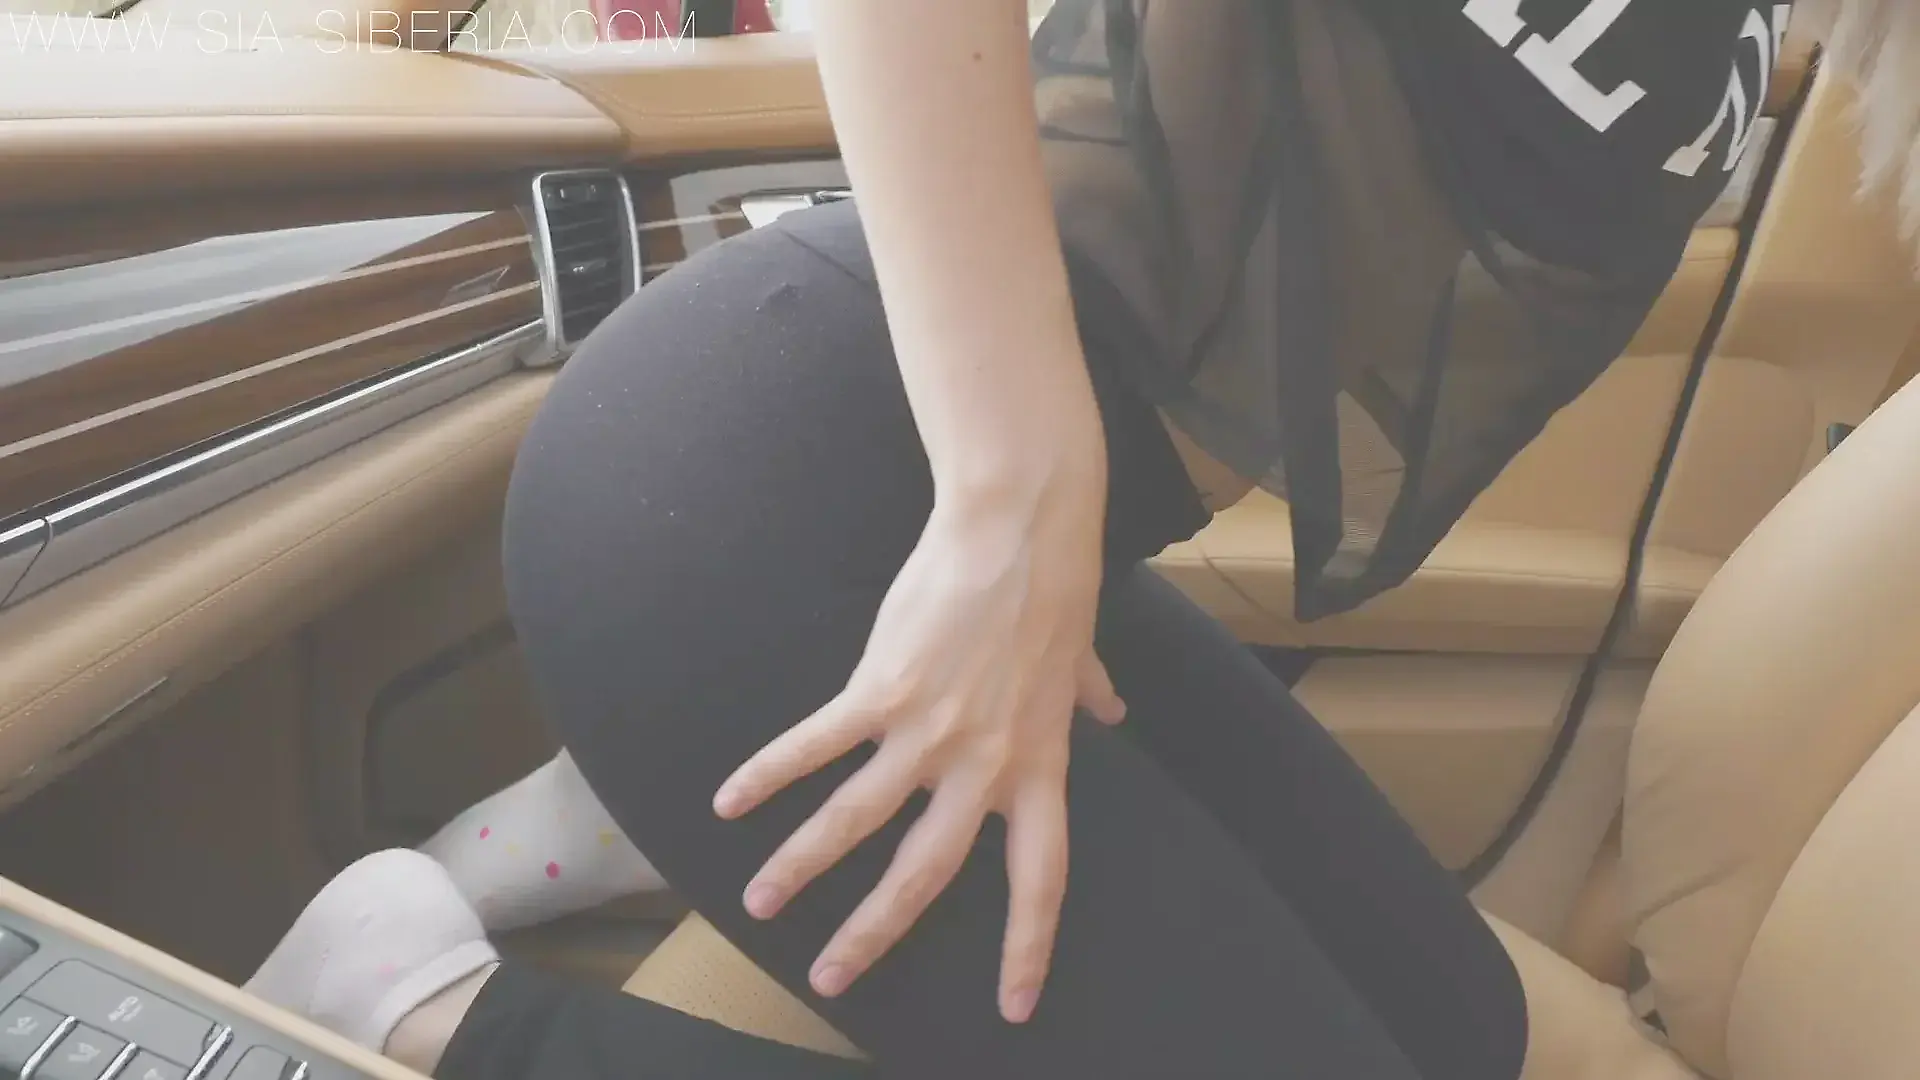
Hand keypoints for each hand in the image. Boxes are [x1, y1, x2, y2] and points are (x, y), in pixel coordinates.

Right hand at [712, 488, 1122, 1023]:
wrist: (1018, 529)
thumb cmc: (1052, 586)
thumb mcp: (1080, 657)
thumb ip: (1088, 697)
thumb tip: (1112, 712)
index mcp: (1038, 766)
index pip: (1041, 877)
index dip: (1028, 945)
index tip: (1015, 1004)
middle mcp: (983, 766)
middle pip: (926, 873)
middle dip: (875, 933)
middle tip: (831, 978)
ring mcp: (929, 732)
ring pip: (857, 820)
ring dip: (802, 867)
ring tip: (759, 902)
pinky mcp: (882, 690)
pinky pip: (818, 745)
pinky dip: (771, 774)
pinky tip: (730, 802)